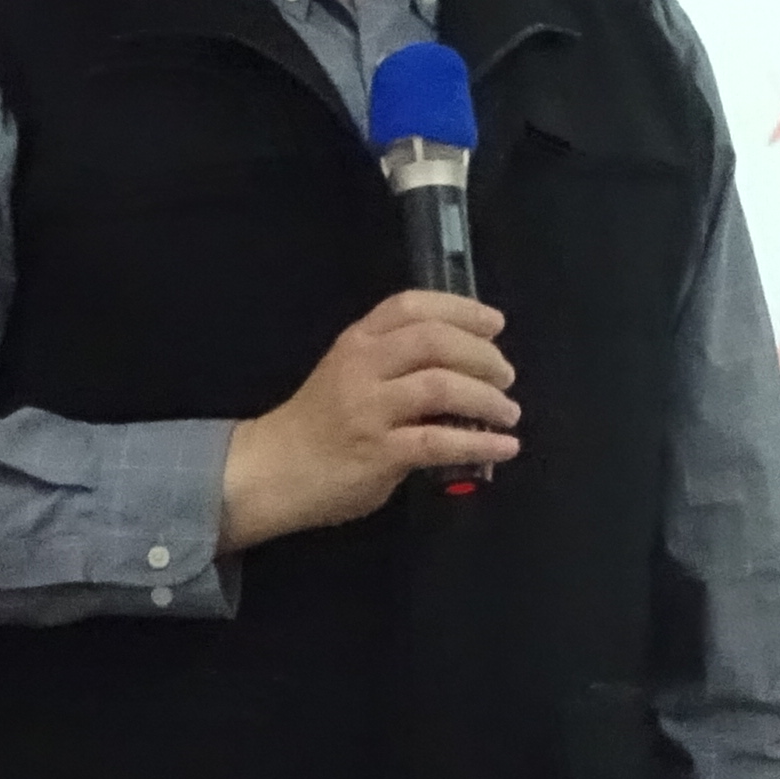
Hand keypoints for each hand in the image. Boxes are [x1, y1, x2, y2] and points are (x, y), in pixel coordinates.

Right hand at [217, 289, 513, 550]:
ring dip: (487, 398)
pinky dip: (480, 442)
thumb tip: (465, 364)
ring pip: (441, 387)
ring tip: (509, 412)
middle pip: (435, 341)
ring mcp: (369, 409)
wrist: (270, 472)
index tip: (494, 323)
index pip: (412, 306)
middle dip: (482, 355)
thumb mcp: (348, 373)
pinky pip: (439, 442)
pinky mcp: (378, 452)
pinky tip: (505, 446)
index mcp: (357, 341)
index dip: (460, 309)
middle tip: (506, 375)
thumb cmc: (318, 424)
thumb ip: (394, 362)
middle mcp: (362, 366)